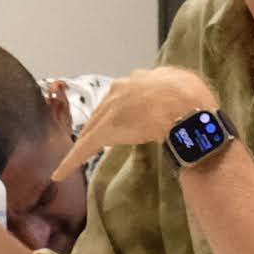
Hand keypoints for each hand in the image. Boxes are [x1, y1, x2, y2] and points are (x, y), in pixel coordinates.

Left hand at [58, 68, 216, 180]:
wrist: (188, 109)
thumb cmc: (194, 98)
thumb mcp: (185, 86)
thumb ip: (175, 88)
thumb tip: (177, 93)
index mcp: (139, 80)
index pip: (121, 99)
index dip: (119, 112)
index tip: (119, 122)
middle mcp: (120, 90)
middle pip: (103, 113)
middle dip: (96, 128)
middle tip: (89, 144)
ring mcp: (111, 110)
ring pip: (92, 129)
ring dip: (84, 145)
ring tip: (72, 161)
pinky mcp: (104, 131)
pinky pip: (85, 147)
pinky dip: (71, 161)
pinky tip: (59, 173)